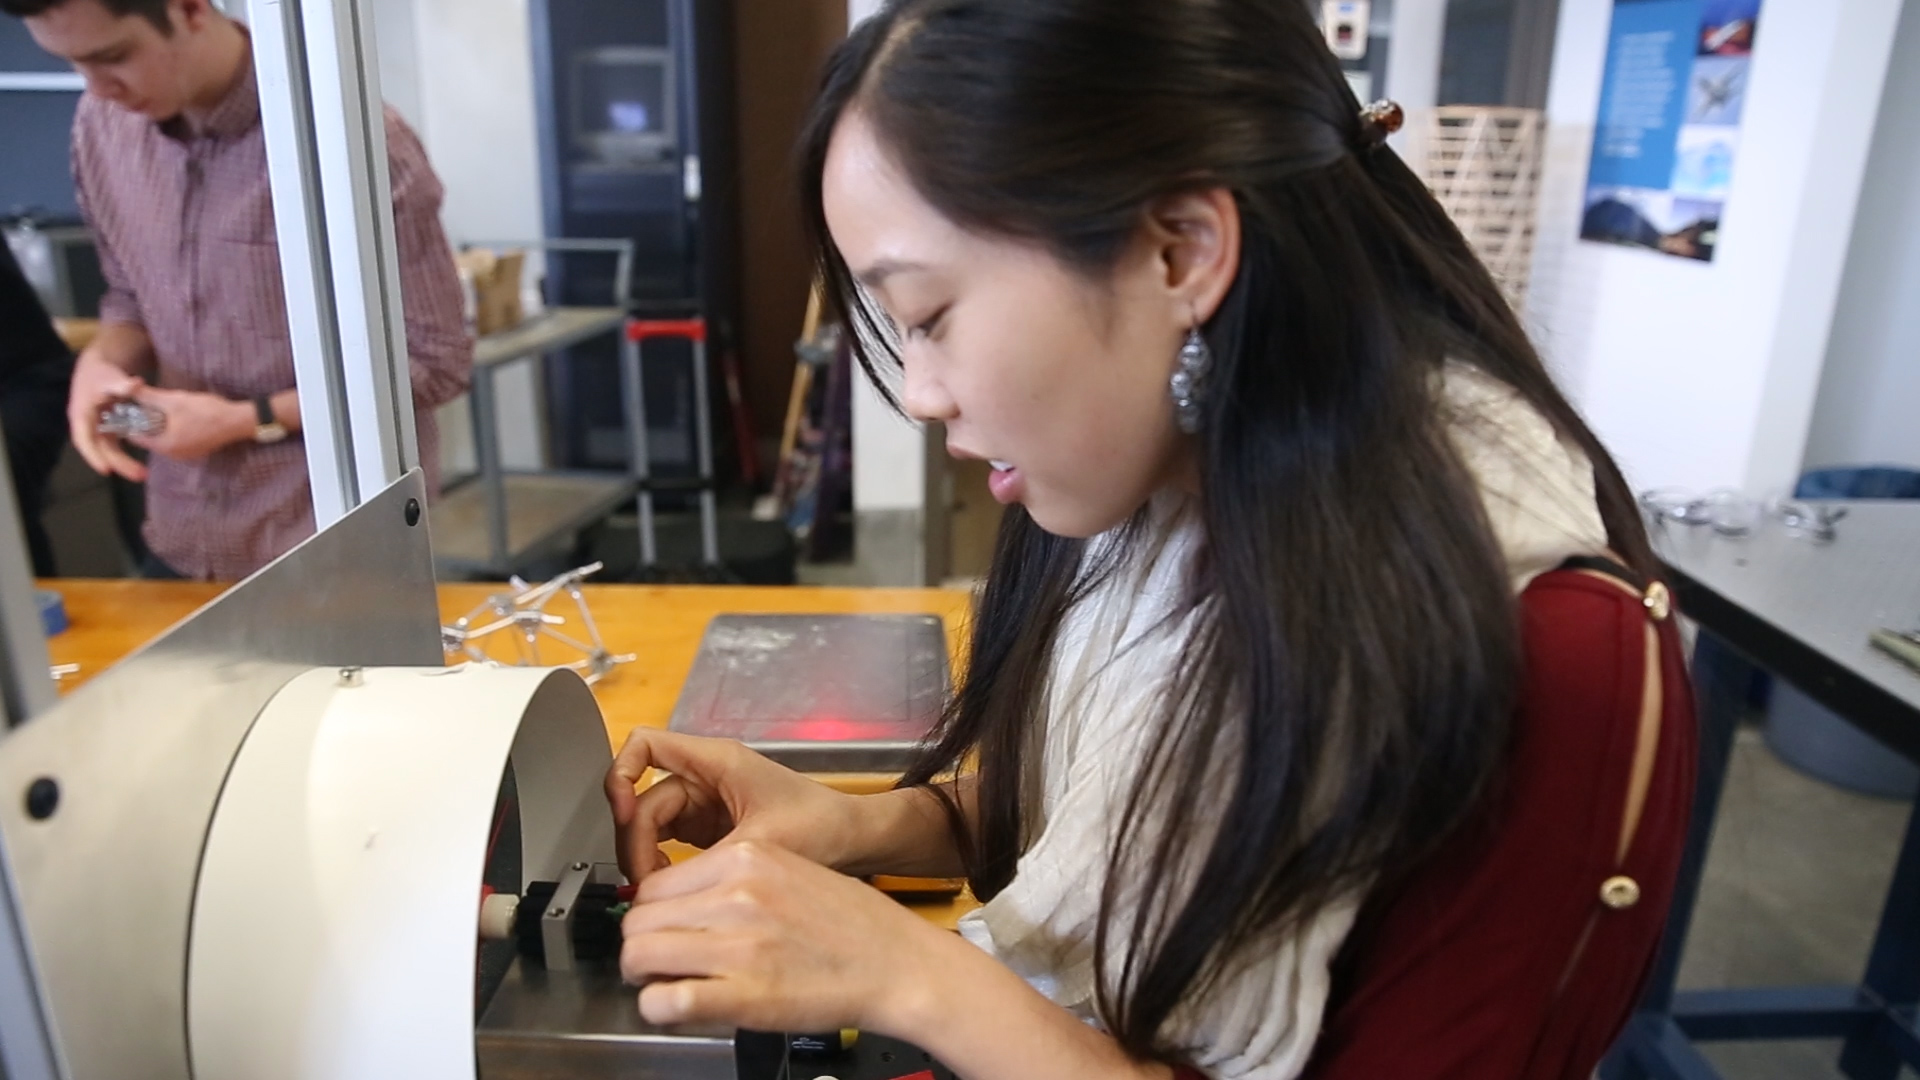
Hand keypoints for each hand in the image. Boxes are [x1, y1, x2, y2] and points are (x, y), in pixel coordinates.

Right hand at [66, 350, 148, 480]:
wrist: (98, 368)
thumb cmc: (100, 373)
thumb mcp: (109, 377)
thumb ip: (121, 384)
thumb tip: (136, 383)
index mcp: (80, 415)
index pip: (84, 439)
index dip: (93, 456)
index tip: (105, 470)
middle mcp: (87, 426)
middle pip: (100, 449)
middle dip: (118, 464)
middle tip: (139, 476)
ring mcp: (97, 429)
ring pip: (109, 450)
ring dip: (124, 463)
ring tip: (143, 475)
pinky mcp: (108, 429)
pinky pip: (116, 445)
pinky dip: (128, 454)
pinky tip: (142, 465)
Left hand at [125, 386, 254, 461]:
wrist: (238, 421)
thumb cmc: (206, 411)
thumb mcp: (174, 400)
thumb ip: (148, 396)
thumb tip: (127, 388)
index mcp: (164, 445)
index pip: (134, 436)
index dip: (130, 420)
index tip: (132, 407)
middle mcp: (172, 455)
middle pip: (148, 438)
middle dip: (146, 422)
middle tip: (149, 405)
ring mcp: (185, 455)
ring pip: (162, 439)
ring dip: (160, 426)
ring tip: (165, 409)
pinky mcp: (195, 452)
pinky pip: (175, 442)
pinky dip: (172, 431)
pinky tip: (180, 418)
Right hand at [604, 728, 863, 884]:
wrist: (855, 841)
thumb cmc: (823, 825)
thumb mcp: (763, 842)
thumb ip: (708, 862)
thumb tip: (660, 891)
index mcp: (716, 761)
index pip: (645, 745)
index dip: (621, 773)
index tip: (619, 811)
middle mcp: (704, 778)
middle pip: (641, 799)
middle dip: (634, 840)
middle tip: (645, 883)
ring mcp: (705, 805)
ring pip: (650, 826)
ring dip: (645, 857)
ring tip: (659, 891)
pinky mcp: (710, 832)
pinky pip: (668, 844)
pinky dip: (663, 868)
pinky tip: (675, 889)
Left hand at [619, 839, 955, 1033]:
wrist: (899, 964)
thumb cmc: (854, 925)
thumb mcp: (791, 871)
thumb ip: (733, 881)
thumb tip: (680, 903)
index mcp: (746, 857)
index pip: (655, 884)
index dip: (652, 915)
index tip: (663, 931)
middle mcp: (736, 894)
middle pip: (639, 920)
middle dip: (642, 946)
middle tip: (661, 965)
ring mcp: (737, 945)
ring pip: (640, 956)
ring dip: (645, 978)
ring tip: (669, 986)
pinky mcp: (742, 994)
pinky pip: (663, 1001)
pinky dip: (659, 1010)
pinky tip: (679, 1009)